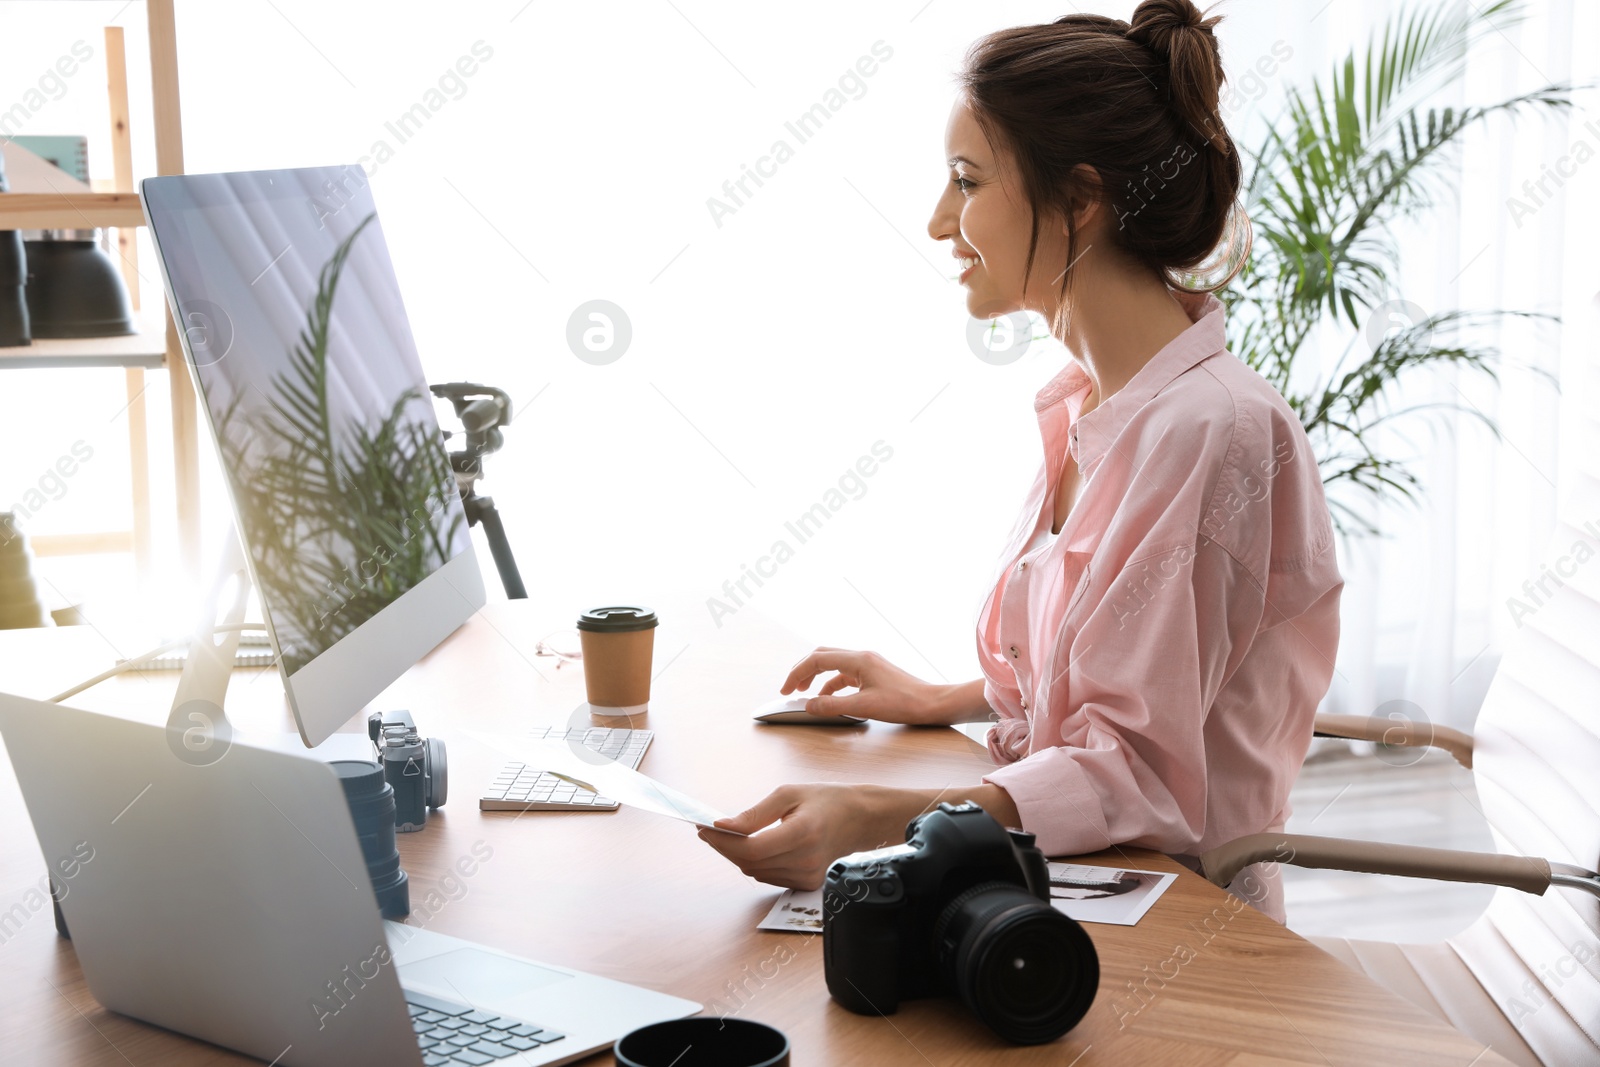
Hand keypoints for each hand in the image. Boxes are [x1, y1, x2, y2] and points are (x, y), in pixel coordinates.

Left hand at [697, 784, 903, 889]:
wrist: (860, 819)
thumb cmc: (825, 801)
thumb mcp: (788, 794)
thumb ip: (755, 813)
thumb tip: (722, 825)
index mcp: (803, 833)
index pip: (751, 848)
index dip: (723, 841)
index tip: (704, 827)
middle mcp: (806, 860)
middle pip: (749, 862)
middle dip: (723, 847)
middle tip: (707, 830)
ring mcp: (807, 876)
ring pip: (755, 872)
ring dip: (737, 855)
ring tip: (729, 836)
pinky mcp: (806, 884)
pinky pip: (768, 876)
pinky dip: (755, 862)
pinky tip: (753, 846)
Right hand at [780, 648, 952, 724]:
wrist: (933, 704)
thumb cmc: (905, 703)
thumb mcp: (864, 706)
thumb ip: (833, 705)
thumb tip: (808, 705)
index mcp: (858, 659)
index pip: (817, 659)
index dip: (797, 672)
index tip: (785, 689)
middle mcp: (862, 657)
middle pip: (823, 656)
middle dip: (803, 670)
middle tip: (790, 687)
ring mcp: (869, 665)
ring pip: (834, 665)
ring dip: (817, 677)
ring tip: (805, 694)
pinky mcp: (874, 675)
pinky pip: (846, 675)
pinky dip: (832, 685)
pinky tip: (829, 699)